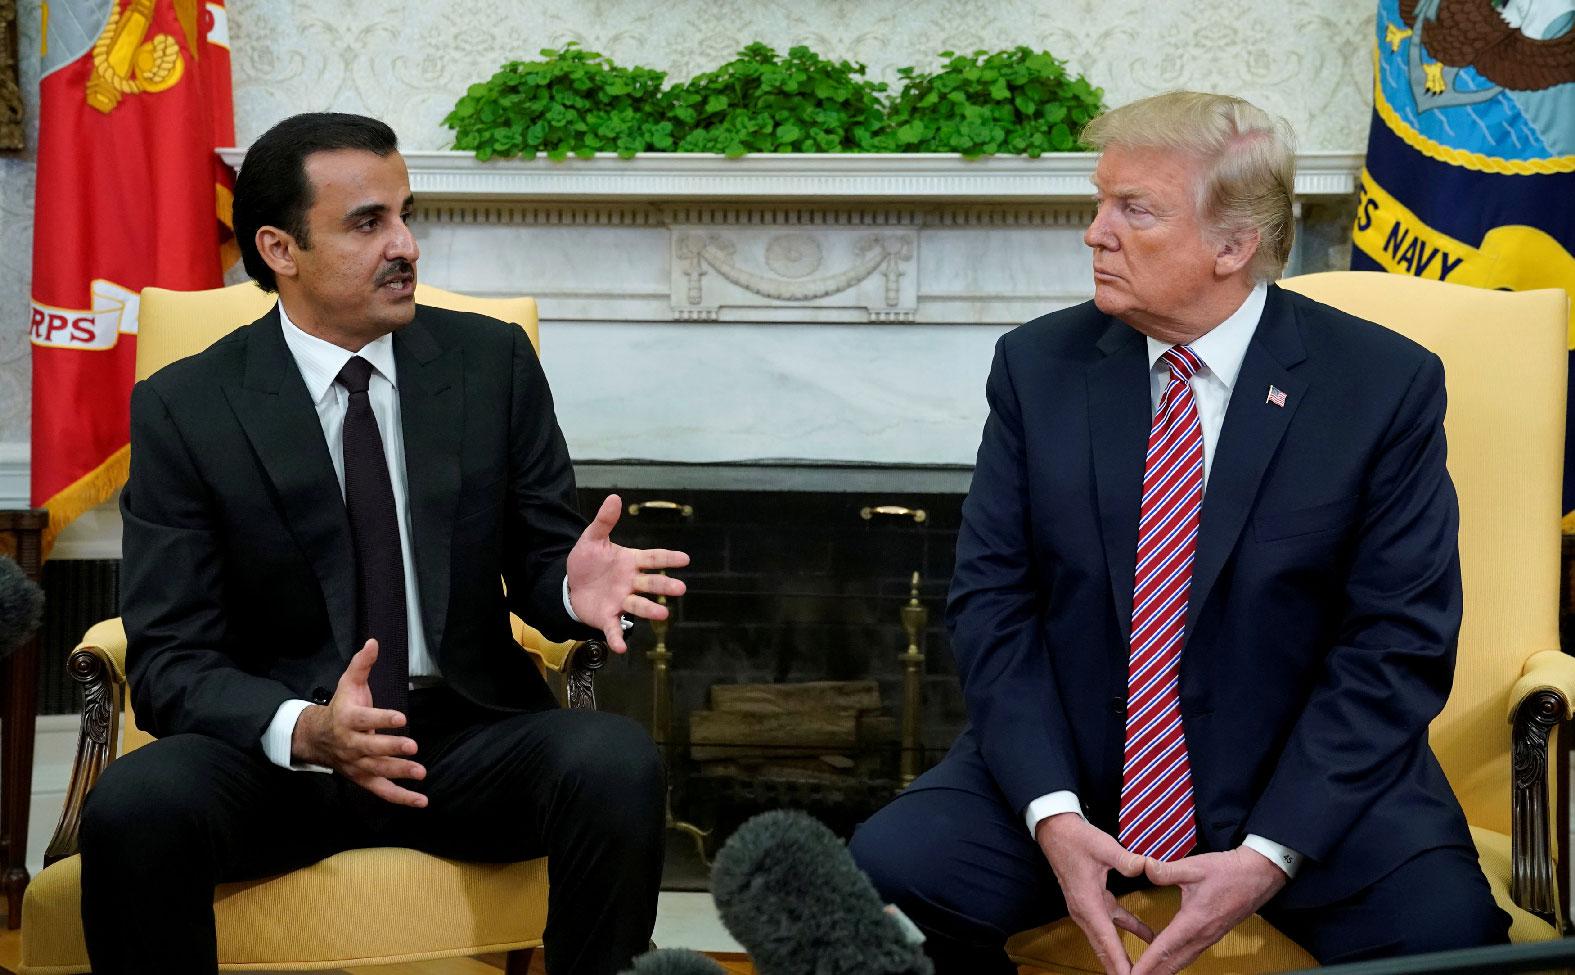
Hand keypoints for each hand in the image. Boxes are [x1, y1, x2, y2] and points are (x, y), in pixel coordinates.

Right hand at [291, 639, 426, 806]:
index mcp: (347, 719)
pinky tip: (422, 801)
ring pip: (378, 770)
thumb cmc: (341, 708)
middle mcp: (351, 744)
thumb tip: (374, 642)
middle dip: (391, 748)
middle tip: (413, 747)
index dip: (382, 718)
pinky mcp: (365, 778)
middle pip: (371, 748)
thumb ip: (362, 664)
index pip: (364, 719)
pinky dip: (402, 798)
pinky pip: (382, 790)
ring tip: (420, 772)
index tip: (401, 717)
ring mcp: (357, 764)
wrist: (317, 738)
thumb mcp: (348, 683)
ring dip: (399, 772)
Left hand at [566, 494, 689, 653]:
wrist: (569, 585)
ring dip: (651, 610)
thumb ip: (604, 521)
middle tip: (681, 588)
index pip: (653, 558)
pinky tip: (622, 647)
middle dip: (665, 585)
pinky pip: (615, 629)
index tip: (685, 559)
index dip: (668, 558)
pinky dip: (618, 638)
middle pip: (651, 583)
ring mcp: (621, 601)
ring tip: (663, 614)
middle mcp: (630, 583)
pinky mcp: (608, 617)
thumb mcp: (592, 539)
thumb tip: (615, 498)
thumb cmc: (587, 562)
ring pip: (639, 606)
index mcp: (630, 562)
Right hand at [1037, 813, 1151, 974]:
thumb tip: (1145, 867)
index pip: (1107, 940)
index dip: (1120, 962)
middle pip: (1104, 949)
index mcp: (1088, 903)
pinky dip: (1128, 931)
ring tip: (1136, 971)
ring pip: (1106, 940)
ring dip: (1120, 956)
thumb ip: (1125, 859)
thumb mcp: (1104, 846)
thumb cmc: (1077, 839)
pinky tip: (1147, 936)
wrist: (1056, 831)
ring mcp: (1087, 908)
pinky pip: (1111, 924)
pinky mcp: (1092, 902)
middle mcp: (1085, 911)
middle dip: (1119, 969)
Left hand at [1129, 849, 1288, 974]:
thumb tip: (1142, 867)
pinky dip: (1174, 963)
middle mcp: (1201, 936)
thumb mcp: (1194, 866)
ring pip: (1182, 962)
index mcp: (1194, 921)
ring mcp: (1208, 938)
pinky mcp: (1212, 935)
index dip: (1146, 964)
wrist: (1259, 875)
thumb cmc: (1228, 871)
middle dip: (1151, 974)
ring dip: (1162, 971)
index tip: (1131, 974)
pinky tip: (1165, 963)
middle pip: (1172, 964)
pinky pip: (1189, 956)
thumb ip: (1166, 870)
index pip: (1164, 949)